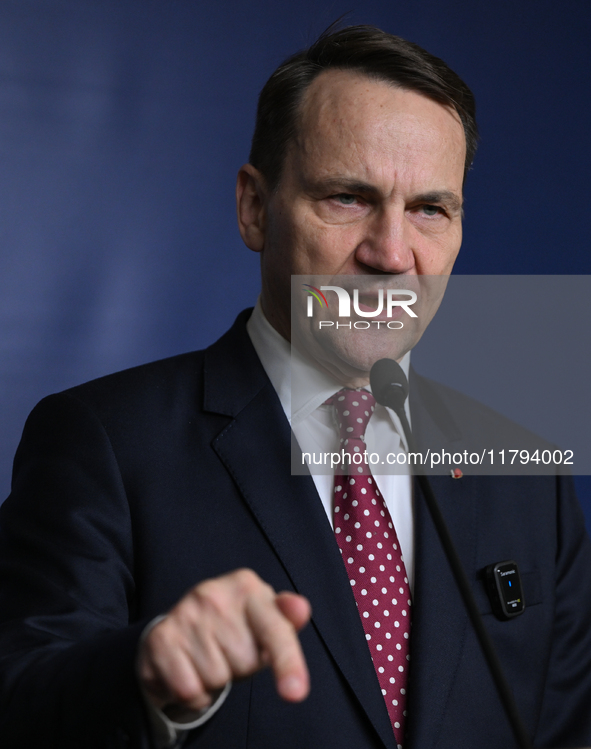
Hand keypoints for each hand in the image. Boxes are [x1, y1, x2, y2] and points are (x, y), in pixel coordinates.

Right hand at [138, 568, 310, 713]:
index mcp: (247, 586)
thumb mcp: (265, 622)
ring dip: (215, 681)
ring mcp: (184, 612)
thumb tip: (300, 608)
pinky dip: (193, 693)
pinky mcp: (161, 637)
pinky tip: (189, 670)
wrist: (180, 630)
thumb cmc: (235, 628)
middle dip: (240, 667)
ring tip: (207, 659)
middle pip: (245, 663)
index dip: (288, 663)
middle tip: (228, 652)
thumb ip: (287, 619)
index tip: (295, 693)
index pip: (275, 631)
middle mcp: (213, 592)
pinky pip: (188, 690)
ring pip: (216, 679)